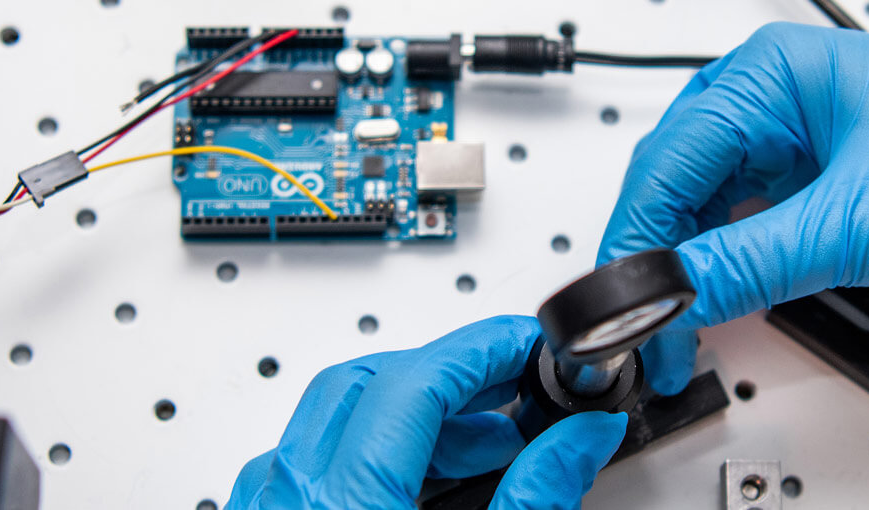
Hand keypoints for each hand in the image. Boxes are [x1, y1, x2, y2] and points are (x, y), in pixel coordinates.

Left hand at [227, 316, 628, 508]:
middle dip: (450, 373)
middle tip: (517, 386)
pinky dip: (370, 449)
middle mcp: (288, 499)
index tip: (532, 348)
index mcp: (345, 505)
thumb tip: (579, 437)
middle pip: (367, 381)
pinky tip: (422, 478)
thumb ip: (536, 499)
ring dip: (411, 412)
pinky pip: (307, 460)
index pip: (416, 382)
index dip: (484, 350)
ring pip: (332, 417)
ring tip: (485, 442)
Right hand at [602, 22, 868, 394]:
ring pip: (711, 198)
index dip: (636, 239)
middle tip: (650, 321)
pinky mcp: (822, 166)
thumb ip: (749, 263)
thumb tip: (674, 292)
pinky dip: (733, 254)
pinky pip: (751, 210)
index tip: (626, 300)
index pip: (667, 161)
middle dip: (659, 253)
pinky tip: (727, 290)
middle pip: (679, 178)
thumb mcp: (847, 224)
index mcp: (771, 74)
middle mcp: (777, 92)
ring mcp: (799, 128)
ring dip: (694, 258)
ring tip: (686, 316)